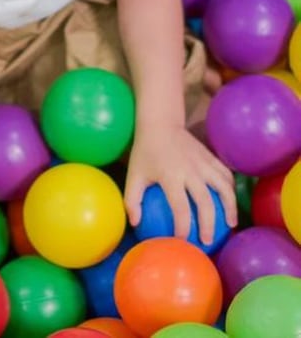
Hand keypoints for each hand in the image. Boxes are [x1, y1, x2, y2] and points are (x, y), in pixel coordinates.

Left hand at [124, 123, 236, 246]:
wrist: (160, 123)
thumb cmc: (145, 151)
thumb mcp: (134, 174)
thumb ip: (132, 199)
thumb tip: (135, 224)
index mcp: (170, 175)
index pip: (180, 207)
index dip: (183, 227)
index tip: (182, 241)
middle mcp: (190, 170)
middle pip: (205, 202)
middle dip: (209, 224)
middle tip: (208, 241)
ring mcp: (203, 162)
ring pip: (223, 187)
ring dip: (229, 207)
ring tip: (229, 225)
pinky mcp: (211, 157)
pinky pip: (226, 175)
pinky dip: (230, 189)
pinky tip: (230, 203)